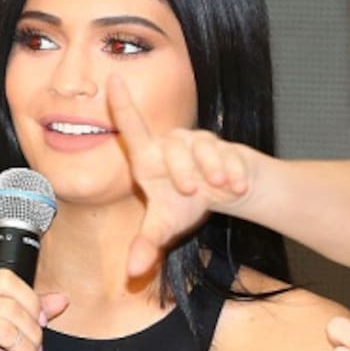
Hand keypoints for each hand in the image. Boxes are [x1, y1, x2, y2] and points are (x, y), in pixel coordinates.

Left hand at [107, 74, 257, 276]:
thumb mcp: (165, 227)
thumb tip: (132, 272)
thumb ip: (147, 246)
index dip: (123, 104)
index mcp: (148, 159)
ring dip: (213, 168)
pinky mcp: (223, 146)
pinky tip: (237, 187)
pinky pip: (228, 153)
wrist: (224, 193)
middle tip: (192, 189)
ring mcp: (198, 143)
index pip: (132, 127)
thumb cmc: (186, 203)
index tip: (112, 78)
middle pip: (173, 146)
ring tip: (220, 187)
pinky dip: (233, 170)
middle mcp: (171, 145)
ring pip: (203, 147)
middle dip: (184, 168)